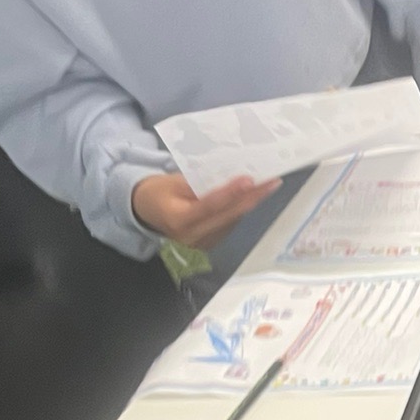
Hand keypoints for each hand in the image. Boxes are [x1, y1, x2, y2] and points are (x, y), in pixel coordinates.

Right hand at [132, 173, 281, 251]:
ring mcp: (203, 242)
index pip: (210, 206)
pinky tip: (254, 195)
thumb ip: (199, 183)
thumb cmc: (158, 192)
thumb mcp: (172, 182)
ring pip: (233, 220)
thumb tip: (230, 177)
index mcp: (179, 221)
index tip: (249, 180)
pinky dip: (241, 208)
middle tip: (273, 181)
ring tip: (269, 184)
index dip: (230, 193)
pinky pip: (230, 223)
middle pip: (228, 215)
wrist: (146, 212)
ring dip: (251, 202)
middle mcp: (193, 236)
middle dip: (252, 197)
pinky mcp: (211, 242)